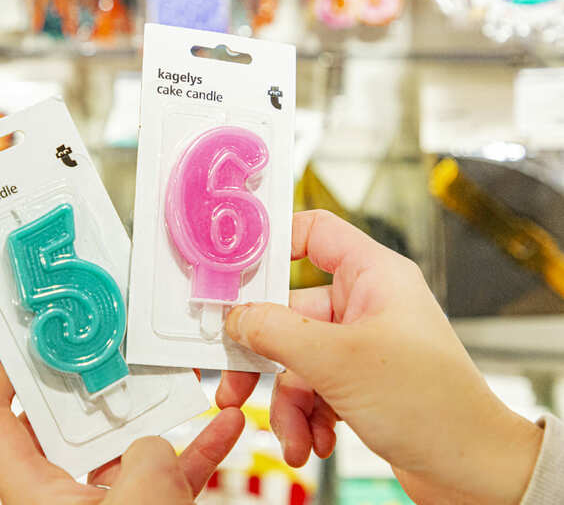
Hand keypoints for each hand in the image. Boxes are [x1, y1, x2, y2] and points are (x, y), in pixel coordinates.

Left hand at [0, 342, 243, 504]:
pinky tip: (228, 426)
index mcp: (33, 488)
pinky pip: (167, 470)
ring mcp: (106, 500)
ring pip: (128, 440)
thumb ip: (148, 458)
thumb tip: (156, 441)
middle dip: (97, 374)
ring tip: (183, 372)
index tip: (15, 328)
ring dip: (161, 410)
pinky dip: (195, 449)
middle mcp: (62, 491)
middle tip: (110, 333)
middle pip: (69, 415)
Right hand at [217, 210, 541, 503]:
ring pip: (296, 359)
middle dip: (264, 356)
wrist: (472, 472)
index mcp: (374, 276)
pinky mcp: (358, 382)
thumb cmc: (435, 406)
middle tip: (235, 379)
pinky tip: (313, 442)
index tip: (235, 269)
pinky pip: (312, 388)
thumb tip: (237, 317)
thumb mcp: (340, 362)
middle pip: (290, 311)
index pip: (314, 233)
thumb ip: (277, 332)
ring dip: (287, 402)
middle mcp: (366, 305)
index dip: (273, 244)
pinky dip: (305, 417)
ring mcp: (361, 345)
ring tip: (291, 435)